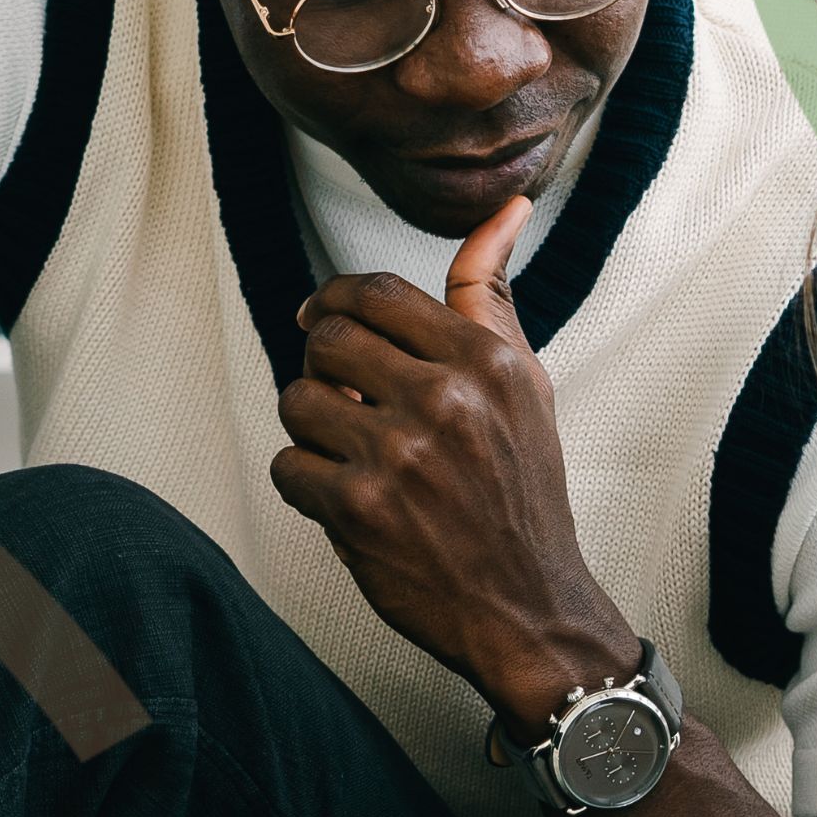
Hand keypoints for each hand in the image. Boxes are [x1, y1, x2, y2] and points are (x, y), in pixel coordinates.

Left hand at [263, 195, 633, 719]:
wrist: (529, 606)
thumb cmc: (521, 491)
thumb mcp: (525, 385)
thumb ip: (490, 298)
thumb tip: (503, 210)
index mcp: (487, 360)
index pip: (377, 291)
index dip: (335, 301)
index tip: (322, 321)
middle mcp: (446, 398)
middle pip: (326, 338)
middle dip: (322, 366)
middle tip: (342, 399)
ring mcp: (399, 454)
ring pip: (298, 400)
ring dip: (312, 429)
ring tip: (351, 454)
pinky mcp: (359, 508)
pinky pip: (288, 466)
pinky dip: (306, 485)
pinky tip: (347, 501)